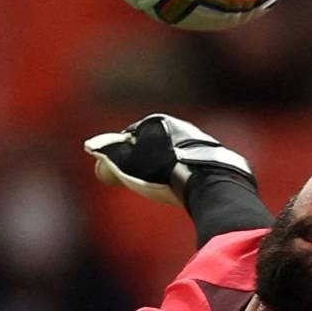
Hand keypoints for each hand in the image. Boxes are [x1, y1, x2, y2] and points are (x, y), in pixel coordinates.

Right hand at [84, 114, 254, 205]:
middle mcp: (182, 127)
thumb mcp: (125, 166)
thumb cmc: (162, 173)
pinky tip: (187, 188)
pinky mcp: (218, 158)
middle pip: (156, 144)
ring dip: (171, 168)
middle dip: (147, 160)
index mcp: (159, 122)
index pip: (131, 135)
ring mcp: (202, 141)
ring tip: (166, 186)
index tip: (119, 169)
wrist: (208, 182)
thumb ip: (106, 157)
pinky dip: (189, 175)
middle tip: (142, 180)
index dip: (121, 153)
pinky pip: (197, 166)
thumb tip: (92, 151)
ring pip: (178, 154)